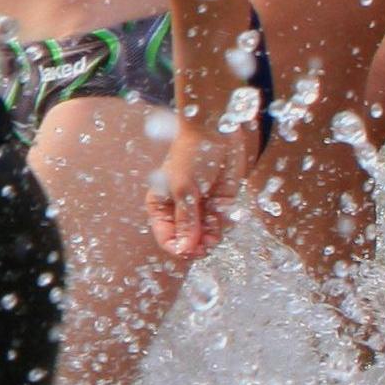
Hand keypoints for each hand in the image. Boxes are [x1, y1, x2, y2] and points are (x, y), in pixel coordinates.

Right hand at [146, 122, 249, 258]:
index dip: (179, 247)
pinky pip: (221, 224)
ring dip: (212, 236)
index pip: (166, 238)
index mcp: (161, 207)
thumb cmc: (191, 157)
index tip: (191, 250)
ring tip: (215, 230)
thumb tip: (184, 249)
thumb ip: (186, 221)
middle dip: (198, 244)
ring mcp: (200, 208)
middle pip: (187, 240)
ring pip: (206, 236)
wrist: (216, 134)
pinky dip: (223, 224)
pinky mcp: (219, 204)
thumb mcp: (184, 190)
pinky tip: (221, 215)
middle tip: (207, 243)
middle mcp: (179, 211)